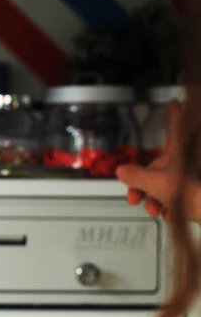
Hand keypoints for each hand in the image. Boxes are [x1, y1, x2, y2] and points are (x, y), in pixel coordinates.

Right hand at [116, 101, 200, 222]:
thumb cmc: (195, 193)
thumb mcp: (158, 184)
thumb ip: (137, 177)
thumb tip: (122, 171)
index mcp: (179, 152)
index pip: (175, 126)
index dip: (173, 114)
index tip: (173, 103)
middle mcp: (187, 160)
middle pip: (161, 164)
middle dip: (145, 183)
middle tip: (135, 196)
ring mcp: (192, 174)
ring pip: (168, 181)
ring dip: (155, 198)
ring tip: (153, 209)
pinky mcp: (195, 189)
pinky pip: (179, 192)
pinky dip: (170, 203)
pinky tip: (168, 213)